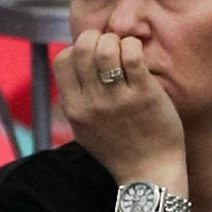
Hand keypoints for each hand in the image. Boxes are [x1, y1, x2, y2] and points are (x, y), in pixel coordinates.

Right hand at [50, 26, 186, 182]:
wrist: (149, 174)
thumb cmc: (118, 149)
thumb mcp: (83, 128)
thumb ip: (75, 99)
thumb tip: (72, 63)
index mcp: (74, 108)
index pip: (62, 59)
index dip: (76, 49)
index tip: (92, 57)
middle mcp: (92, 102)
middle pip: (83, 48)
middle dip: (97, 38)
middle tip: (111, 47)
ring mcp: (118, 99)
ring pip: (107, 47)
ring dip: (116, 41)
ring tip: (125, 51)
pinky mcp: (144, 95)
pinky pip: (133, 55)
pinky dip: (134, 46)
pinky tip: (138, 56)